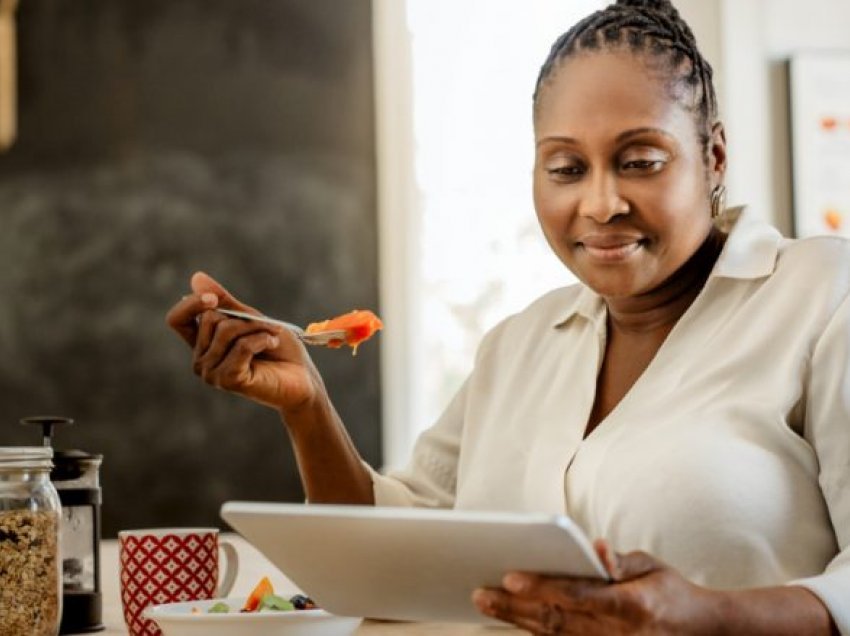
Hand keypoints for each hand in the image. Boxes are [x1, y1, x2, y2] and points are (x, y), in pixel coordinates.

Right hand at [166, 271, 325, 413]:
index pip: (177, 319)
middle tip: (267, 328)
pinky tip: (271, 345)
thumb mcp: (251, 319)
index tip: (214, 298)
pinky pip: (241, 346)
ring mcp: (212, 373)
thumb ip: (224, 302)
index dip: (191, 304)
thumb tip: (196, 278)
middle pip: (209, 318)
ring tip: (272, 338)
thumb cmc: (278, 349)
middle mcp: (201, 360)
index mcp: (202, 344)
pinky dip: (261, 340)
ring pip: (226, 330)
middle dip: (243, 317)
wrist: (302, 378)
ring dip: (257, 328)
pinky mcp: (228, 381)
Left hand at [472, 539, 717, 634]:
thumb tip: (594, 548)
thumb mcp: (652, 566)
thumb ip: (620, 559)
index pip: (577, 595)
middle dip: (515, 606)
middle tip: (481, 593)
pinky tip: (511, 621)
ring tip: (486, 605)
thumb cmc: (670, 591)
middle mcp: (616, 633)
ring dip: (516, 620)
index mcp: (630, 606)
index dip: (543, 587)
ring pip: (553, 635)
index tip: (512, 576)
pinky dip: (534, 633)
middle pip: (556, 619)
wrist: (698, 631)